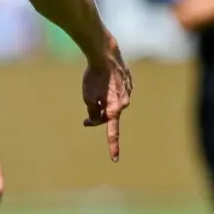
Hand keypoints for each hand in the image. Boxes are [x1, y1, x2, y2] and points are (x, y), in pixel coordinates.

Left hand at [82, 44, 131, 162]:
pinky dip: (109, 91)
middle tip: (85, 120)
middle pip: (109, 117)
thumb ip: (92, 112)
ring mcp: (128, 92)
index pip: (113, 132)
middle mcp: (124, 103)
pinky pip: (117, 92)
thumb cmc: (94, 77)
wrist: (105, 54)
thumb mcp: (87, 97)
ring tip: (93, 89)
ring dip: (103, 103)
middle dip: (97, 118)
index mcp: (114, 109)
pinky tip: (103, 82)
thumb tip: (96, 118)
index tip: (115, 159)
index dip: (113, 146)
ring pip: (113, 104)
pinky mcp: (129, 83)